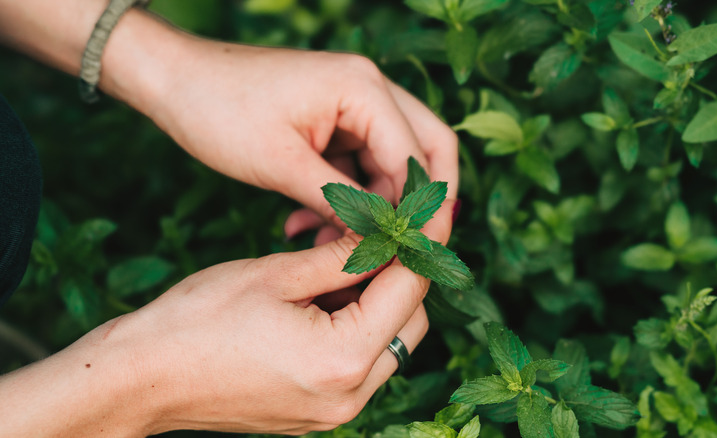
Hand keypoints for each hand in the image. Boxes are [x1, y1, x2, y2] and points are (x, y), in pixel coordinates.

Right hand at [0, 203, 455, 436]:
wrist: (141, 378)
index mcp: (343, 358)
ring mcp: (334, 412)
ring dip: (378, 303)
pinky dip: (355, 329)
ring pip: (389, 346)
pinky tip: (323, 299)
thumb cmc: (197, 320)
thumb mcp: (276, 273)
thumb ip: (343, 255)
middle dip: (400, 276)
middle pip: (410, 323)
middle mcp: (350, 396)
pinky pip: (360, 366)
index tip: (425, 212)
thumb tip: (386, 232)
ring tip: (339, 266)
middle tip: (376, 236)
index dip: (420, 244)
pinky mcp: (318, 414)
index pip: (409, 291)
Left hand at [138, 37, 458, 237]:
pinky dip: (345, 197)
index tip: (413, 255)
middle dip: (416, 204)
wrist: (174, 80)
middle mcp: (369, 89)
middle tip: (403, 250)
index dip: (420, 210)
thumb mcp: (282, 164)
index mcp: (363, 89)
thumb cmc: (219, 110)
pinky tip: (309, 224)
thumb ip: (340, 202)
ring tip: (328, 243)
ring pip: (390, 163)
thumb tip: (381, 240)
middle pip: (425, 150)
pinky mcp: (334, 120)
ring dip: (371, 206)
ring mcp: (353, 103)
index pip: (417, 157)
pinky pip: (358, 164)